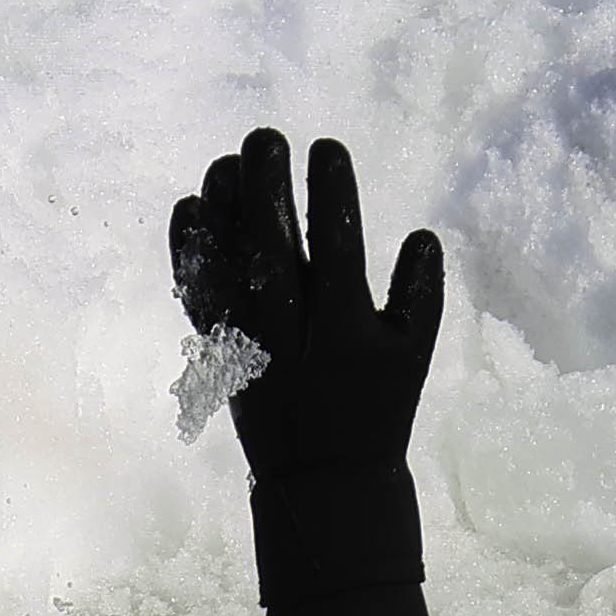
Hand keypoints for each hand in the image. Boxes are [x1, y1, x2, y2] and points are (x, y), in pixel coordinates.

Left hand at [169, 127, 445, 481]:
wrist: (323, 478)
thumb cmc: (377, 408)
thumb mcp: (415, 356)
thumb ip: (421, 295)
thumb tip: (424, 236)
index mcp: (345, 326)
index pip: (337, 243)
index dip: (330, 190)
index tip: (326, 147)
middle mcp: (292, 331)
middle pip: (271, 246)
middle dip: (266, 185)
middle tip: (265, 137)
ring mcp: (250, 341)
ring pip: (228, 265)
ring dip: (224, 210)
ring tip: (227, 161)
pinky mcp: (221, 351)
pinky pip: (199, 294)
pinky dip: (192, 251)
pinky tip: (192, 206)